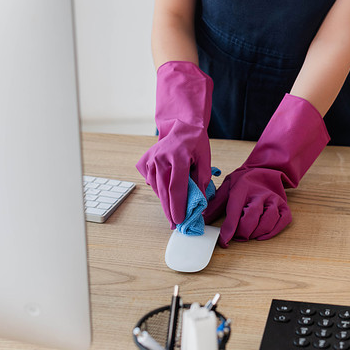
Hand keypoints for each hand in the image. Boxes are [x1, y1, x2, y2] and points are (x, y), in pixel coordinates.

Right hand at [136, 61, 212, 227]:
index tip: (179, 221)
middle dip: (170, 210)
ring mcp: (151, 159)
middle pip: (164, 191)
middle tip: (174, 224)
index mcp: (178, 157)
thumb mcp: (204, 159)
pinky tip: (166, 193)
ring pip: (156, 188)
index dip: (178, 206)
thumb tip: (199, 203)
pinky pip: (151, 181)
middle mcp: (161, 158)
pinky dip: (158, 189)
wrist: (181, 125)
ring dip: (164, 201)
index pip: (176, 187)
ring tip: (172, 212)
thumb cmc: (195, 142)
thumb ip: (202, 180)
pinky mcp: (145, 161)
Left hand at [203, 167, 291, 246]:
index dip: (229, 230)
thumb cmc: (243, 182)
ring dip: (256, 233)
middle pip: (251, 219)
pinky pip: (282, 222)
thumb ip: (215, 205)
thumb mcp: (226, 188)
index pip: (234, 213)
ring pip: (267, 222)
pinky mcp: (284, 206)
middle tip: (236, 236)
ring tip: (248, 234)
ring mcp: (274, 200)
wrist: (265, 169)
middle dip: (242, 233)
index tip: (224, 242)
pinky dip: (271, 232)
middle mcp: (259, 195)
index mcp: (242, 190)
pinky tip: (261, 235)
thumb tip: (201, 219)